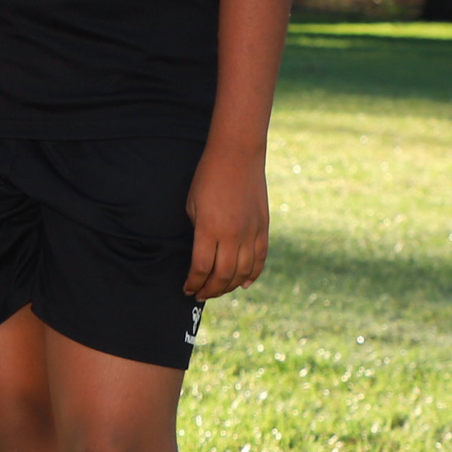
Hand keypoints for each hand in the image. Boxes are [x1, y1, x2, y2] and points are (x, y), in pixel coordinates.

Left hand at [183, 143, 269, 299]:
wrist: (237, 155)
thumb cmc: (207, 177)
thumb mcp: (192, 206)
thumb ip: (198, 233)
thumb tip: (201, 255)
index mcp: (209, 229)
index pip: (201, 268)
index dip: (193, 283)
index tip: (187, 289)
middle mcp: (232, 235)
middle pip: (222, 276)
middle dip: (210, 290)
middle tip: (200, 295)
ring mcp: (251, 232)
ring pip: (243, 272)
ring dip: (229, 286)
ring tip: (217, 290)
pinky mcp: (263, 227)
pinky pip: (260, 258)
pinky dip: (253, 274)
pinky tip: (243, 284)